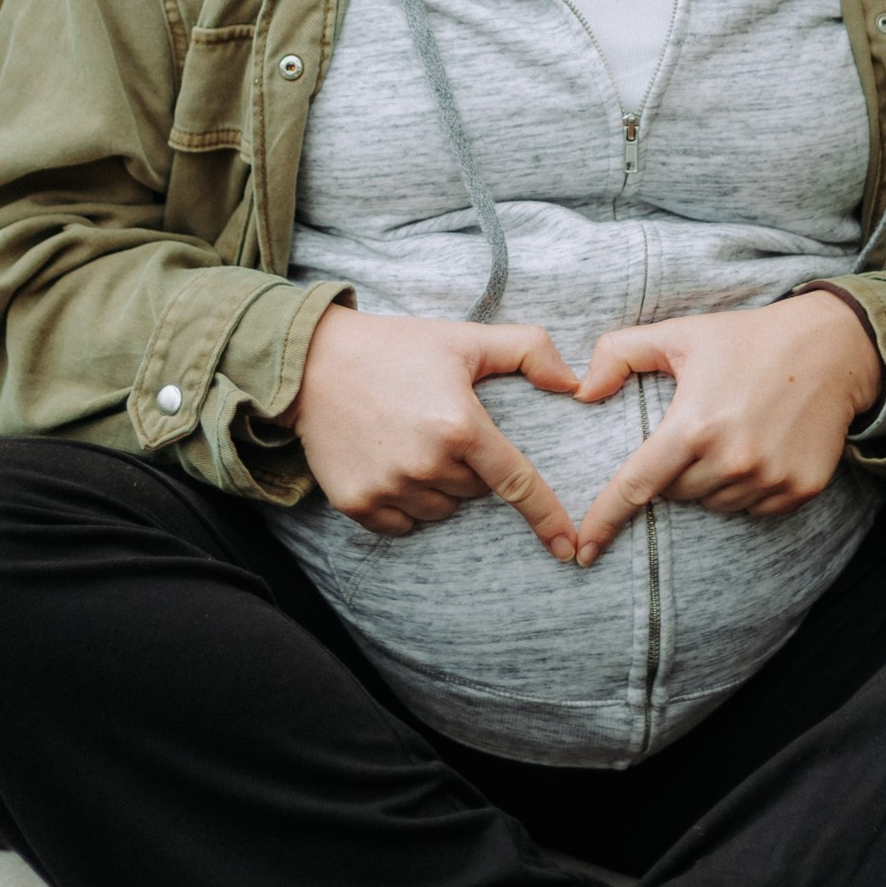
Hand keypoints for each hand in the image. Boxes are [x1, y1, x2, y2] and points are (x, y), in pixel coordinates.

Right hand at [293, 306, 582, 557]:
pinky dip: (404, 504)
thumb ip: (527, 350)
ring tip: (411, 441)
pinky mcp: (357, 504)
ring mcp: (389, 487)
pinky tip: (389, 464)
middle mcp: (426, 464)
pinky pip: (401, 524)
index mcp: (459, 426)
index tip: (567, 547)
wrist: (312, 362)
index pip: (516, 482)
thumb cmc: (395, 348)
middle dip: (469, 467)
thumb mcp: (464, 339)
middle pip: (474, 491)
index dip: (546, 516)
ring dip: (437, 487)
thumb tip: (573, 383)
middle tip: (439, 426)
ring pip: (440, 510)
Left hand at [569, 291, 879, 567]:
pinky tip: (761, 449)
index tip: (583, 551)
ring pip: (716, 505)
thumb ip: (619, 353)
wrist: (832, 348)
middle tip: (698, 430)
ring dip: (712, 482)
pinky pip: (755, 509)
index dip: (605, 520)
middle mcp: (732, 459)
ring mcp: (770, 478)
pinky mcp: (801, 489)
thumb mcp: (680, 334)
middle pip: (678, 495)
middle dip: (676, 471)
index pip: (637, 485)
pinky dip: (749, 489)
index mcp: (694, 424)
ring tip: (733, 434)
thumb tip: (581, 391)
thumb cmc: (748, 339)